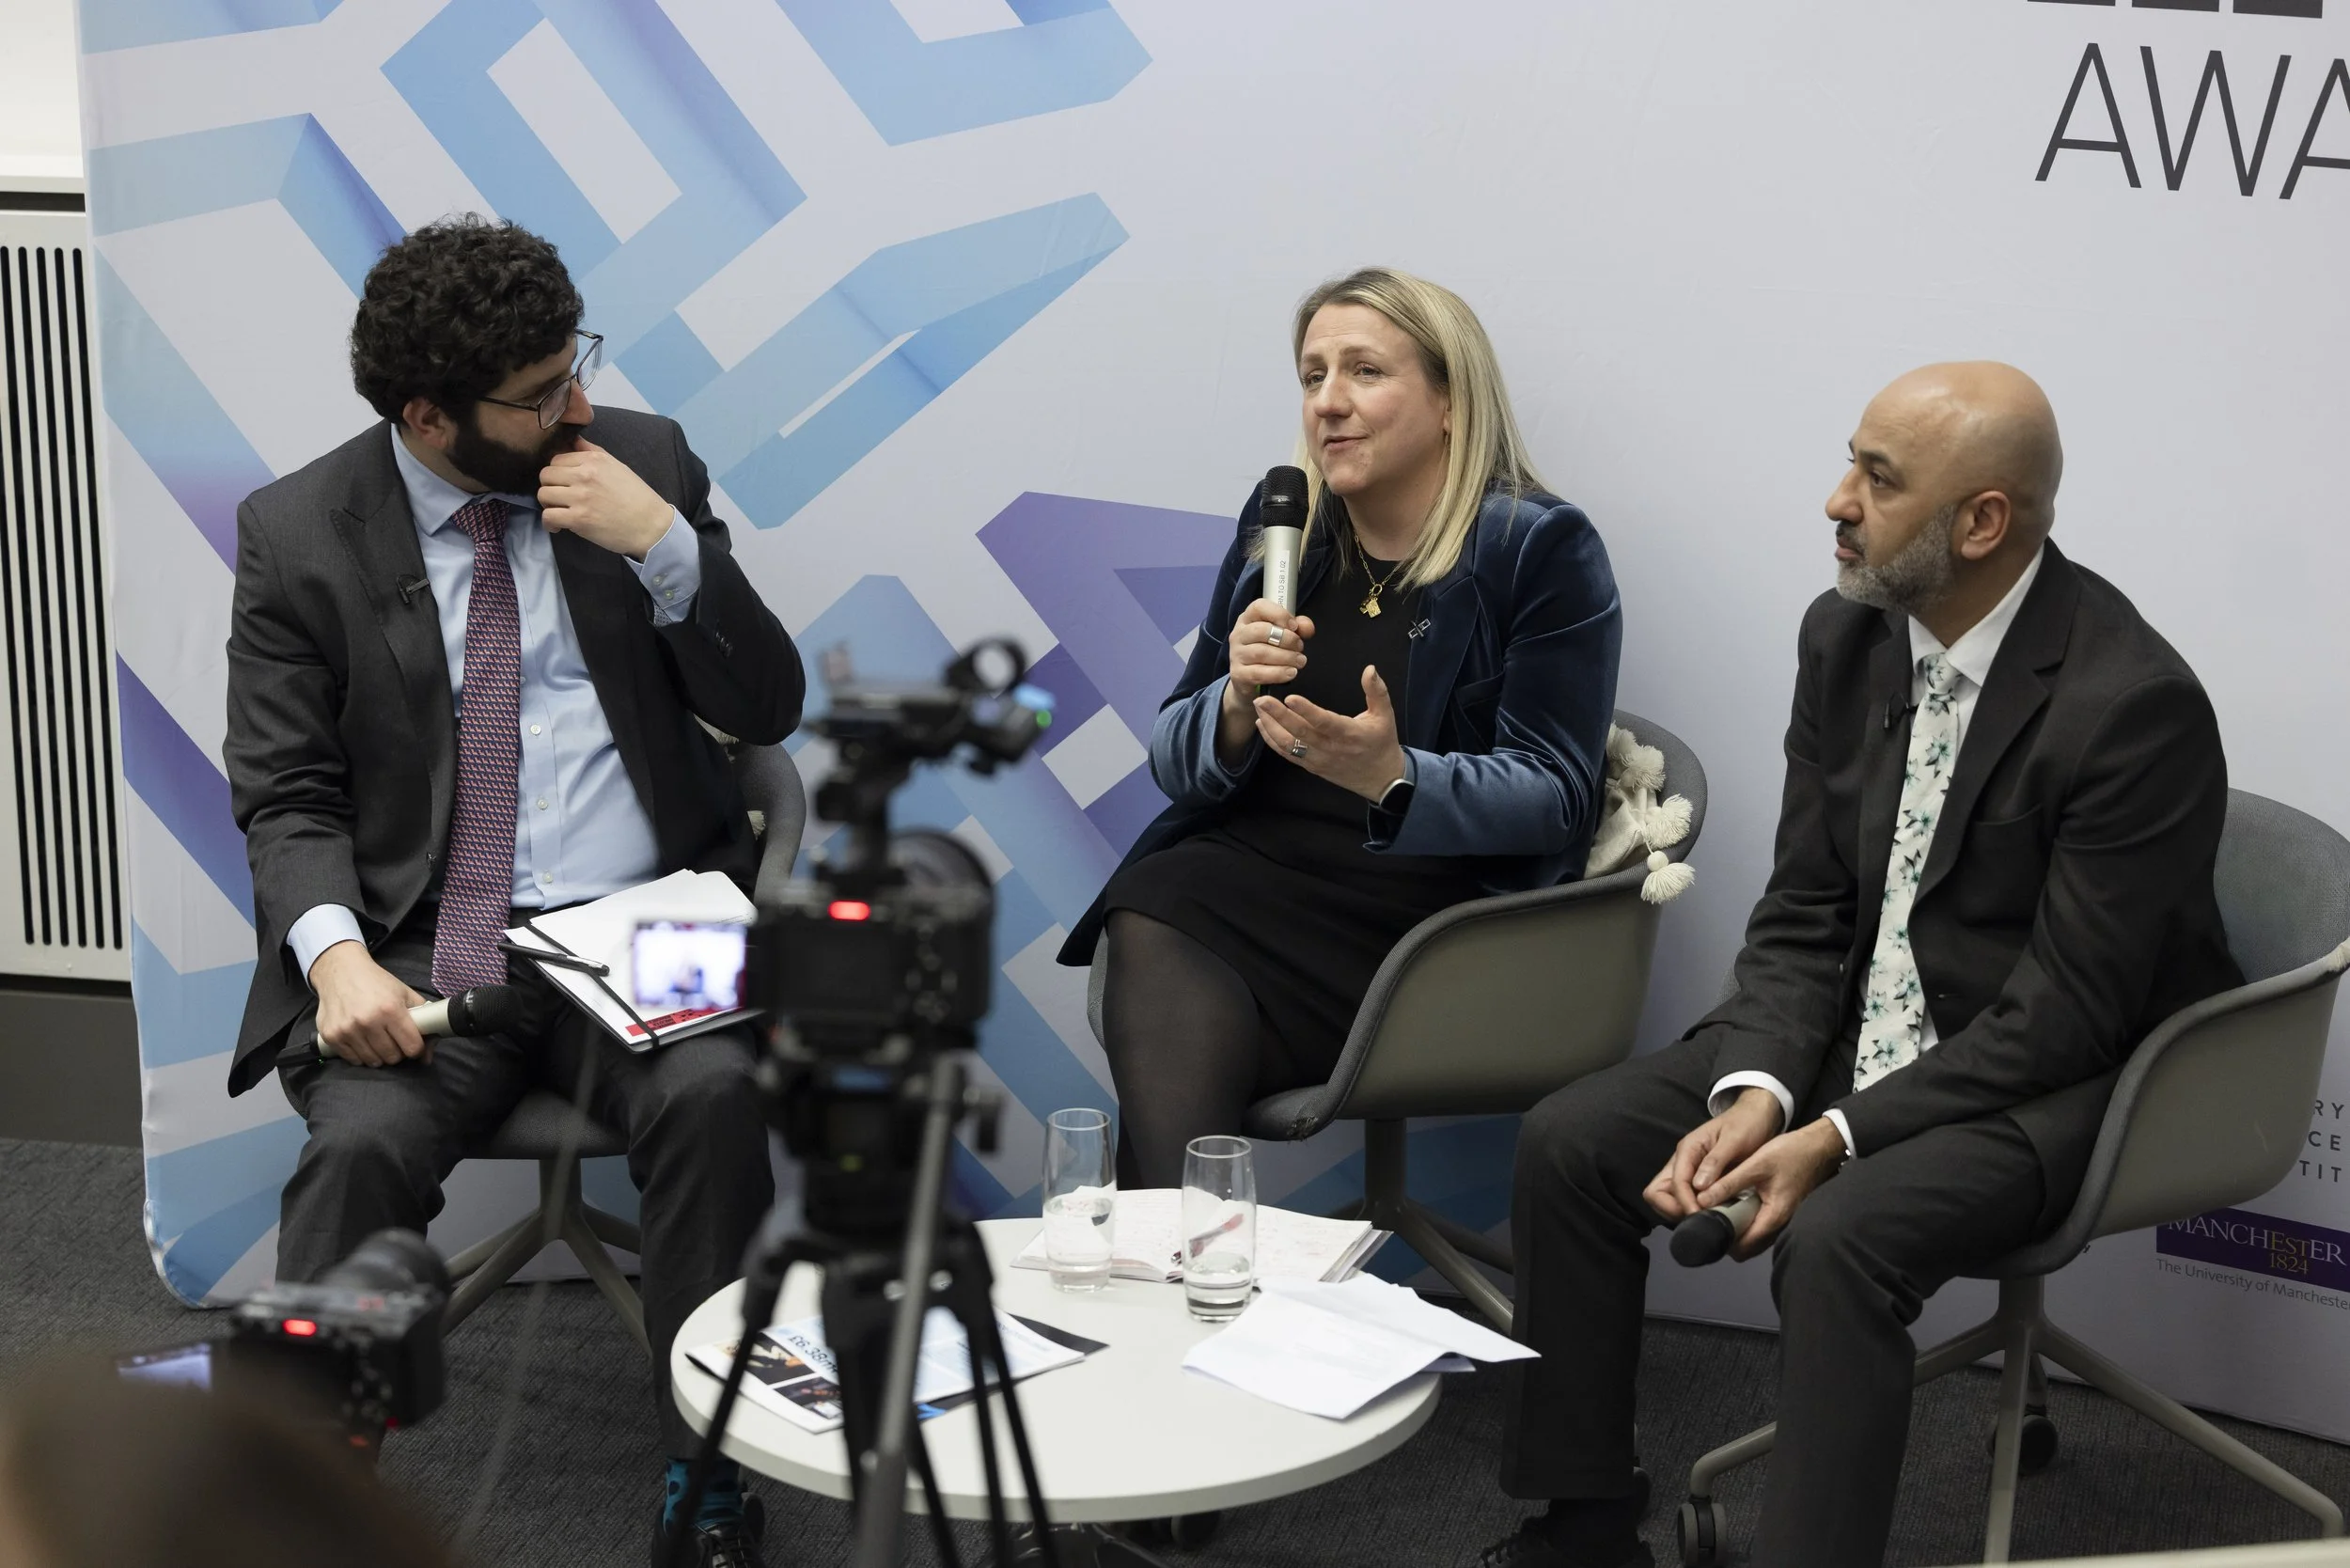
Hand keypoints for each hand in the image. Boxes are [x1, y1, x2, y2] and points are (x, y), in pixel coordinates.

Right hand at [310, 942, 429, 1067]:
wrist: (340, 971)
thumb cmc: (376, 982)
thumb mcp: (405, 993)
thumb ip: (423, 1021)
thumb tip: (427, 1057)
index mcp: (390, 1009)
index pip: (412, 1047)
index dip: (416, 1048)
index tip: (413, 1044)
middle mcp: (368, 1021)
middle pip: (393, 1057)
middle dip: (397, 1052)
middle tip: (393, 1039)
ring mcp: (348, 1030)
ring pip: (373, 1062)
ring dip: (379, 1055)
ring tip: (377, 1039)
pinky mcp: (331, 1036)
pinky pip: (353, 1060)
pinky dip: (360, 1055)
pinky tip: (362, 1041)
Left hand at [538, 438, 672, 559]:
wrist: (651, 526)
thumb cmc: (636, 497)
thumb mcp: (617, 466)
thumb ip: (591, 452)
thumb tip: (572, 439)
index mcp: (594, 460)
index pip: (557, 459)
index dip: (558, 473)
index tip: (565, 484)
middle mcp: (585, 475)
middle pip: (545, 475)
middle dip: (550, 486)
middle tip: (561, 498)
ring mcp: (580, 497)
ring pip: (543, 495)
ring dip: (548, 505)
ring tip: (560, 511)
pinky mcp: (578, 519)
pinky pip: (548, 516)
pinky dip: (549, 523)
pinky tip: (558, 526)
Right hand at [1217, 599, 1314, 760]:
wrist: (1255, 694)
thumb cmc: (1276, 660)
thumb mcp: (1288, 641)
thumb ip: (1299, 628)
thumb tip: (1307, 626)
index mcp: (1250, 618)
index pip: (1260, 605)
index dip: (1280, 614)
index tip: (1297, 626)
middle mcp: (1238, 635)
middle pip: (1263, 630)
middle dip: (1286, 640)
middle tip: (1302, 649)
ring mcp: (1236, 657)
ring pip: (1261, 651)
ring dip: (1285, 658)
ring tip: (1300, 664)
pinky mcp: (1238, 678)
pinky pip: (1257, 673)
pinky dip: (1276, 673)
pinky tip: (1292, 675)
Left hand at [1252, 665, 1407, 801]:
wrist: (1381, 779)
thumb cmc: (1382, 743)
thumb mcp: (1385, 715)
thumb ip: (1377, 691)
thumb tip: (1370, 669)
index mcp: (1350, 734)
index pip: (1324, 722)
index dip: (1306, 711)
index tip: (1290, 698)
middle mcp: (1331, 748)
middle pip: (1300, 733)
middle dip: (1278, 716)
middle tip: (1262, 700)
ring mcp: (1319, 760)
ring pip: (1290, 745)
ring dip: (1271, 727)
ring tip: (1259, 708)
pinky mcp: (1311, 767)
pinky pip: (1288, 755)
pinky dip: (1272, 741)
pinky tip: (1262, 725)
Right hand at [1644, 1087, 1783, 1223]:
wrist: (1757, 1115)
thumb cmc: (1747, 1124)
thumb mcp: (1734, 1140)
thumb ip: (1715, 1161)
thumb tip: (1698, 1186)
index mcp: (1688, 1149)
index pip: (1674, 1183)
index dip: (1684, 1203)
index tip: (1702, 1217)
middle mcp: (1682, 1161)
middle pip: (1658, 1192)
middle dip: (1673, 1209)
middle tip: (1699, 1219)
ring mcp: (1688, 1170)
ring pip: (1668, 1197)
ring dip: (1681, 1211)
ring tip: (1706, 1220)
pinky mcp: (1698, 1178)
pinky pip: (1685, 1198)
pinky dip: (1692, 1209)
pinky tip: (1712, 1214)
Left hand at [1709, 1118, 1848, 1259]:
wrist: (1819, 1147)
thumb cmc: (1791, 1154)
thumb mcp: (1756, 1165)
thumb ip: (1728, 1184)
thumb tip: (1701, 1199)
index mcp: (1773, 1217)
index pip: (1741, 1247)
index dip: (1720, 1240)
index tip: (1703, 1225)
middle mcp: (1779, 1225)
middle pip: (1747, 1247)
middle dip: (1726, 1237)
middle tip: (1707, 1217)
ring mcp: (1781, 1219)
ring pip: (1753, 1237)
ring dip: (1735, 1229)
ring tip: (1716, 1210)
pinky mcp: (1781, 1211)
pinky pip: (1759, 1225)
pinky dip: (1745, 1221)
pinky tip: (1733, 1204)